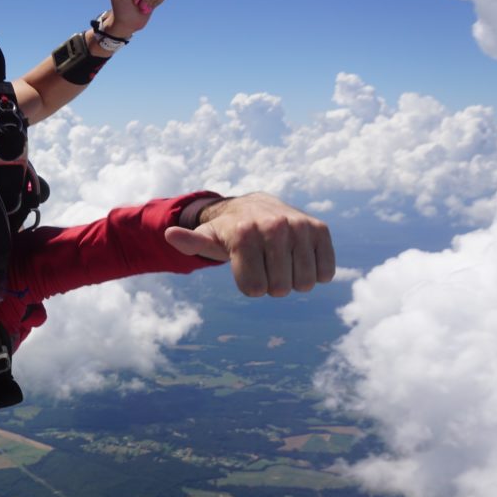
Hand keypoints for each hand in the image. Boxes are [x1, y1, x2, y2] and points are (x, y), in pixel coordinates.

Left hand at [164, 193, 335, 296]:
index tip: (245, 269)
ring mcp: (299, 227)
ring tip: (280, 260)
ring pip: (305, 283)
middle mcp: (274, 227)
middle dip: (271, 284)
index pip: (254, 289)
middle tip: (263, 264)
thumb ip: (189, 242)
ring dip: (293, 280)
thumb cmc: (228, 231)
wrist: (256, 206)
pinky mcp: (320, 229)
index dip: (249, 286)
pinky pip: (326, 272)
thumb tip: (170, 234)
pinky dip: (315, 273)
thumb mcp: (207, 238)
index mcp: (244, 234)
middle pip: (281, 289)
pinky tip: (300, 258)